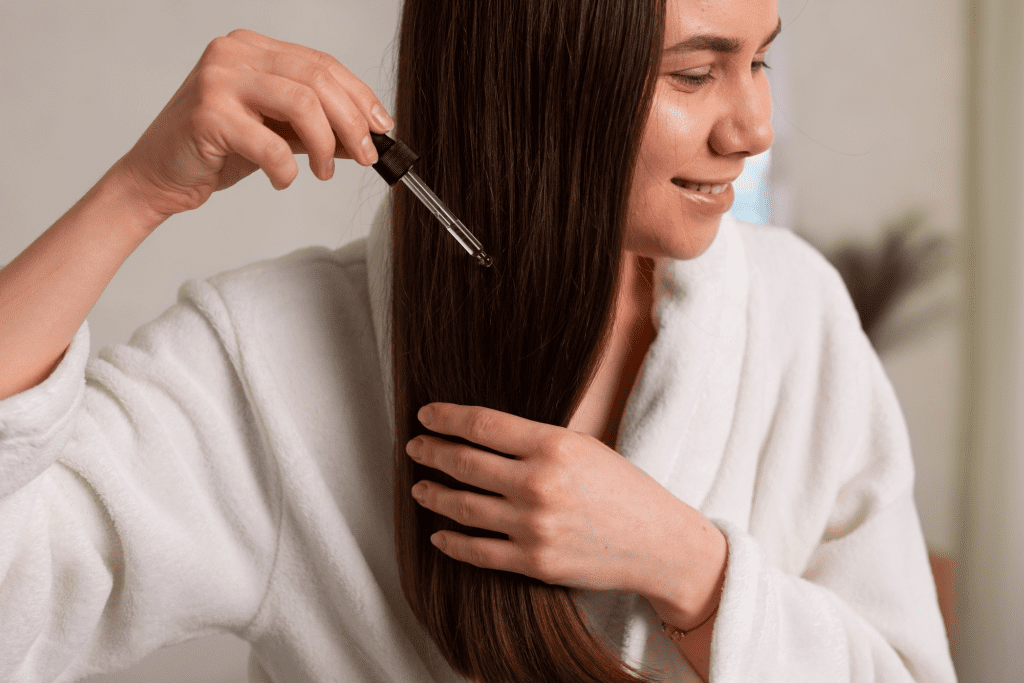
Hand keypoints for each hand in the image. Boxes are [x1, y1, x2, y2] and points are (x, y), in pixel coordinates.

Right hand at [115, 29, 393, 220]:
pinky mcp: (208, 114)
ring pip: (302, 105)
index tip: (382, 127)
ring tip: (323, 172)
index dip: (359, 96)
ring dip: (325, 145)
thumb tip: (365, 137)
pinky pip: (271, 144)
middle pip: (318, 80)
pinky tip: (282, 180)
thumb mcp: (275, 132)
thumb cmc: (215, 150)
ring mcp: (219, 80)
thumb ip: (315, 128)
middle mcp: (234, 54)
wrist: (157, 176)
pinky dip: (286, 170)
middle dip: (352, 123)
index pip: (322, 64)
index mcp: (252, 49)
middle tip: (365, 156)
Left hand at [406, 402, 718, 608]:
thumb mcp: (584, 447)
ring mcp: (533, 526)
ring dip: (433, 495)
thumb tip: (480, 433)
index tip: (425, 415)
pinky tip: (439, 533)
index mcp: (553, 445)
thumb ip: (535, 441)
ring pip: (463, 507)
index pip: (482, 425)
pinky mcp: (534, 562)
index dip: (446, 418)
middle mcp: (538, 483)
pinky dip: (451, 541)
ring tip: (420, 487)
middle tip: (415, 447)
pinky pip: (477, 551)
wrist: (659, 544)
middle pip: (464, 462)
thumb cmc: (624, 489)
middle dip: (431, 452)